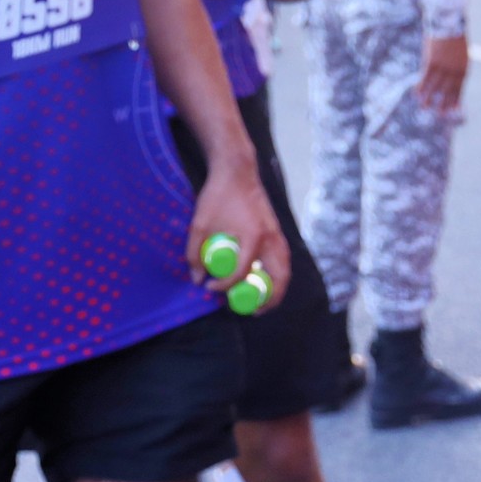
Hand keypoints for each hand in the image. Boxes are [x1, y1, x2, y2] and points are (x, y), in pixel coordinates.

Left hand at [186, 154, 287, 313]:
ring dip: (277, 287)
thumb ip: (195, 254)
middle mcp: (270, 238)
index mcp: (252, 237)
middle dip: (269, 298)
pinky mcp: (276, 230)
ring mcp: (277, 234)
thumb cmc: (218, 196)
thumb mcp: (199, 225)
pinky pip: (283, 258)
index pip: (241, 272)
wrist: (237, 171)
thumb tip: (197, 279)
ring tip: (263, 299)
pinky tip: (265, 277)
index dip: (225, 286)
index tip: (211, 287)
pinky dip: (278, 273)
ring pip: (285, 268)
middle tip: (254, 310)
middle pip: (279, 276)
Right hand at [419, 33, 469, 112]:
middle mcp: (454, 70)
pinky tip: (417, 94)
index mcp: (463, 68)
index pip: (459, 88)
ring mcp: (443, 67)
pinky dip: (421, 86)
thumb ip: (457, 66)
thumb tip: (452, 77)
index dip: (456, 99)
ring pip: (435, 87)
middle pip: (448, 91)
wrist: (449, 23)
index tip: (454, 109)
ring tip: (424, 108)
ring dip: (429, 98)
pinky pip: (425, 78)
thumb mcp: (461, 53)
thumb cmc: (455, 36)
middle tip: (440, 115)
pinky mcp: (432, 62)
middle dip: (444, 103)